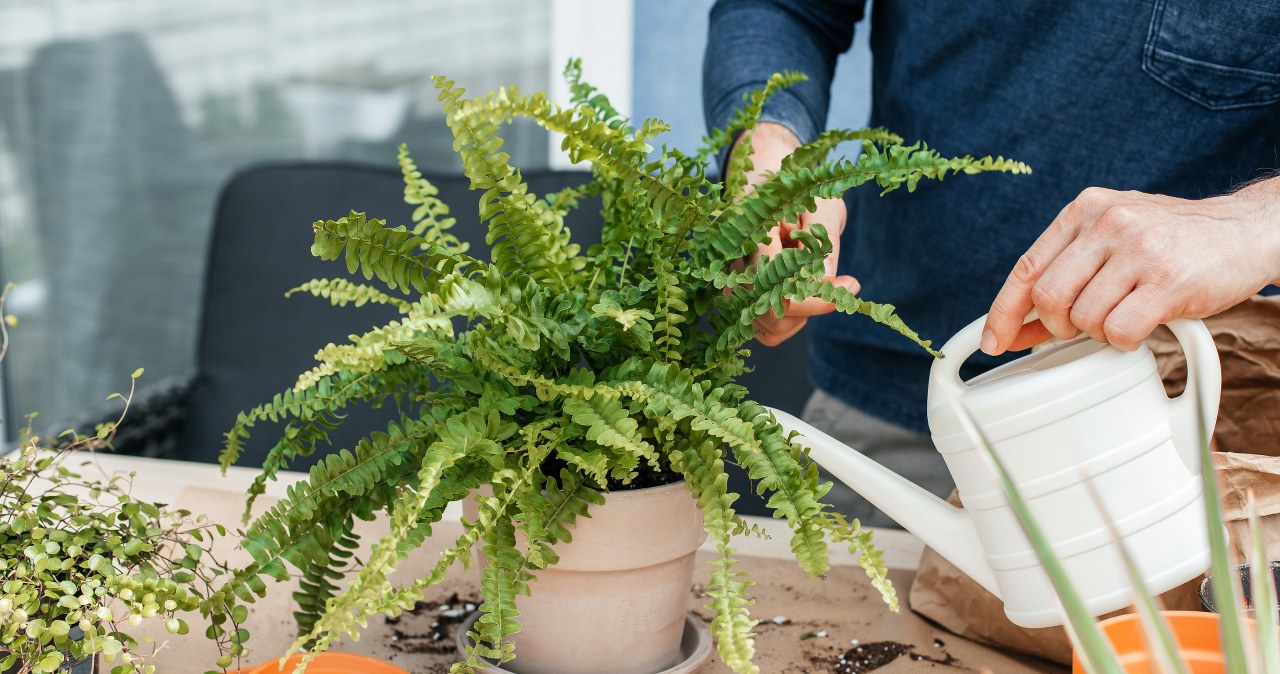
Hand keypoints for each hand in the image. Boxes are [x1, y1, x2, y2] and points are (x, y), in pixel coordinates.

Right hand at [733, 122, 859, 345]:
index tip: (852, 285)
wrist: (766, 169)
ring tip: (813, 279)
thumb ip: (823, 239)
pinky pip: (760, 326)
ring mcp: (729, 279)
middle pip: (769, 314)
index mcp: (750, 231)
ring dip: (798, 314)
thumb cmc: (798, 183)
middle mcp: (731, 259)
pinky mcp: (736, 292)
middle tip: (839, 283)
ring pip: (764, 326)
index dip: (817, 297)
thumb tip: (826, 281)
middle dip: (810, 306)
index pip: (777, 287)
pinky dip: (785, 319)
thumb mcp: (821, 200)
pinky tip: (799, 291)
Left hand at [983, 179, 1279, 354]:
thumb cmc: (1175, 240)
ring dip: (1098, 333)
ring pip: (1083, 318)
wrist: (1247, 230)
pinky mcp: (1168, 280)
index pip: (1026, 268)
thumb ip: (1071, 267)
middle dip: (1057, 327)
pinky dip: (1124, 342)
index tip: (992, 341)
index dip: (1002, 311)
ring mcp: (1138, 249)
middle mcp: (1107, 222)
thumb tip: (1020, 323)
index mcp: (1085, 209)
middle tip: (1082, 328)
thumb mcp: (1115, 235)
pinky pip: (1120, 331)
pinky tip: (1142, 327)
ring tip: (1123, 318)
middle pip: (1048, 298)